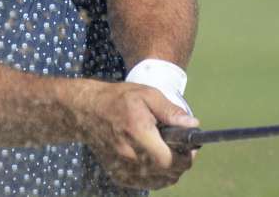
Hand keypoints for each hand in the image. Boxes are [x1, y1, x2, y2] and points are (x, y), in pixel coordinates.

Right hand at [71, 81, 198, 189]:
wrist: (86, 112)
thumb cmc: (118, 100)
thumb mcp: (146, 94)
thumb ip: (170, 110)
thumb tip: (192, 124)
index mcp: (139, 133)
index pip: (169, 160)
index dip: (186, 156)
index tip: (191, 146)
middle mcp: (130, 156)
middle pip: (167, 174)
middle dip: (181, 162)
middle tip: (181, 147)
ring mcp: (123, 168)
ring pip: (159, 182)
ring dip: (170, 171)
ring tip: (168, 153)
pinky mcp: (118, 175)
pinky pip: (145, 184)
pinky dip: (156, 176)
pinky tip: (154, 161)